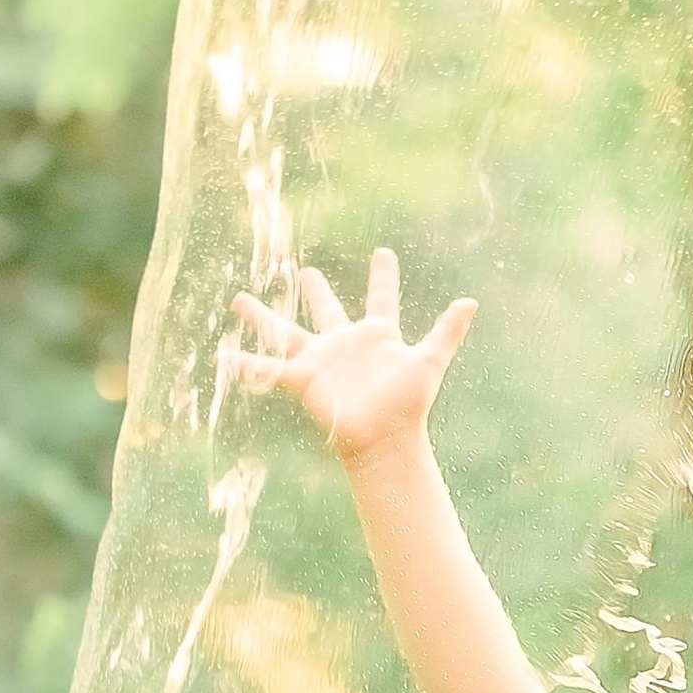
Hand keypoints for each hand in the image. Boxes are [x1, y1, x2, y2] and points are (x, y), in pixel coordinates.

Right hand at [224, 245, 477, 466]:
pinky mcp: (303, 379)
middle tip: (305, 270)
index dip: (383, 277)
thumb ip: (447, 332)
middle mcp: (345, 345)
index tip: (383, 254)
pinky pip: (269, 368)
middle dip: (315, 291)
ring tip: (238, 299)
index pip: (381, 298)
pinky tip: (221, 354)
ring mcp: (321, 361)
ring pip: (285, 332)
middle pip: (326, 310)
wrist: (385, 438)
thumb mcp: (429, 361)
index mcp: (377, 337)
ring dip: (262, 317)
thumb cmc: (408, 404)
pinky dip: (246, 364)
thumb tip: (470, 302)